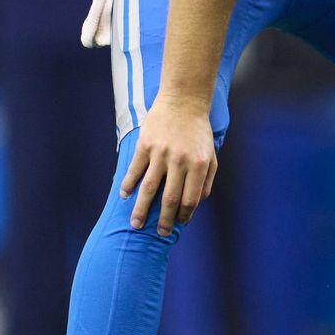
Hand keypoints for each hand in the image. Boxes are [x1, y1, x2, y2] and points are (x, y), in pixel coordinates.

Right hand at [122, 97, 216, 235]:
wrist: (184, 102)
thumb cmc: (198, 132)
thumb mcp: (211, 155)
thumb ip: (206, 180)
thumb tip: (197, 203)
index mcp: (198, 165)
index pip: (190, 199)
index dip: (185, 215)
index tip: (180, 223)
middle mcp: (179, 161)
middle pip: (169, 199)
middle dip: (164, 220)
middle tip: (159, 233)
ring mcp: (160, 153)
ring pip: (148, 188)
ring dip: (141, 209)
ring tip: (136, 224)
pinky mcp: (145, 145)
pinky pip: (135, 170)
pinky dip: (128, 184)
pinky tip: (124, 196)